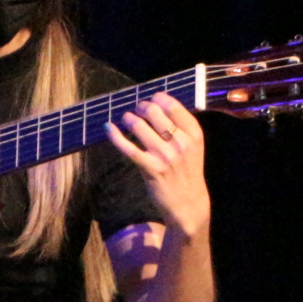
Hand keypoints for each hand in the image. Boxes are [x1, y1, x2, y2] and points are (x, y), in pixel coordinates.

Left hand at [105, 93, 209, 240]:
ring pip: (139, 126)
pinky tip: (108, 128)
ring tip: (126, 119)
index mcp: (194, 135)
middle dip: (141, 106)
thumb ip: (181, 127)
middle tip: (137, 109)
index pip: (173, 106)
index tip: (151, 99)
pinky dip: (115, 136)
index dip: (158, 98)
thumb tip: (159, 103)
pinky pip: (128, 148)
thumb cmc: (187, 171)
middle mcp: (181, 143)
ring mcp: (165, 156)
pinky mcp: (151, 169)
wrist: (189, 203)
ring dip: (128, 118)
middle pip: (154, 112)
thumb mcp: (193, 147)